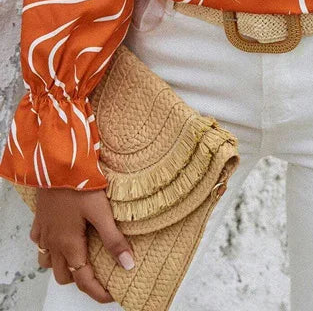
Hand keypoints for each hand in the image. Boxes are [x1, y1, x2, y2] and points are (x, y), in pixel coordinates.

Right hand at [30, 187, 135, 303]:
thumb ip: (114, 239)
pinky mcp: (40, 219)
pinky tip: (63, 237)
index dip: (98, 292)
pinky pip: (41, 242)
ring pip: (49, 261)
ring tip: (82, 257)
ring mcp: (44, 231)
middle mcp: (54, 243)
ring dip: (64, 265)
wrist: (57, 162)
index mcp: (70, 244)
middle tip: (100, 275)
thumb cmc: (79, 184)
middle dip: (81, 279)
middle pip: (65, 275)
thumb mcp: (102, 212)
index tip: (111, 295)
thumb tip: (128, 264)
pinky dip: (51, 247)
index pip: (83, 279)